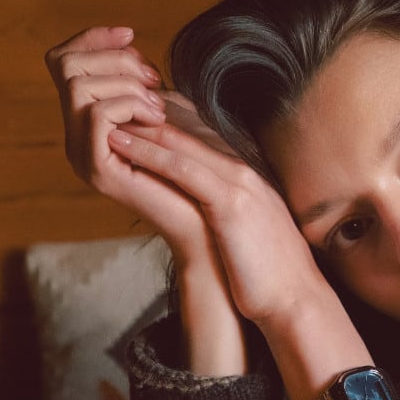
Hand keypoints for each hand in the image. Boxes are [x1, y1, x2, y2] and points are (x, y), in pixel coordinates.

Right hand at [44, 26, 207, 259]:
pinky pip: (96, 114)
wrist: (207, 215)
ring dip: (126, 84)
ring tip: (158, 106)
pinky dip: (129, 105)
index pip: (61, 61)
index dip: (92, 38)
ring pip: (78, 87)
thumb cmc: (193, 160)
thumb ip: (139, 79)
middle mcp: (76, 136)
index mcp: (86, 119)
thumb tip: (124, 40)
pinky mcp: (98, 171)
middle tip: (153, 80)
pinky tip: (157, 119)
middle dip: (114, 59)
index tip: (131, 34)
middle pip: (65, 66)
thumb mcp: (165, 106)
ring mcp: (83, 154)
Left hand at [107, 114, 331, 326]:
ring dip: (138, 126)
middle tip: (107, 101)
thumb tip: (200, 208)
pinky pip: (183, 169)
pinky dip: (148, 153)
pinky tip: (119, 144)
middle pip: (187, 128)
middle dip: (145, 113)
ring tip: (103, 115)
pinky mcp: (232, 204)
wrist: (296, 298)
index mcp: (247, 173)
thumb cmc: (268, 271)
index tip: (129, 112)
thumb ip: (226, 208)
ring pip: (180, 142)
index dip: (163, 116)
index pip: (200, 131)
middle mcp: (244, 169)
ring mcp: (239, 183)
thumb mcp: (246, 229)